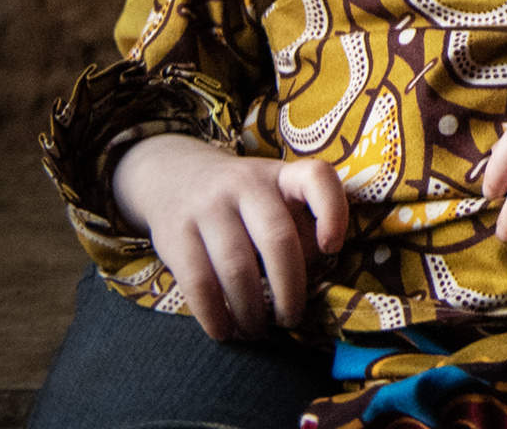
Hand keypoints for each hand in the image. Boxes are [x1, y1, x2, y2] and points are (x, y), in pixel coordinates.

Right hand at [110, 131, 347, 341]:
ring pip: (237, 267)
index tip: (333, 249)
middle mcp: (246, 184)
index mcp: (282, 176)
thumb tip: (312, 280)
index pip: (317, 178)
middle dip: (290, 288)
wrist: (173, 176)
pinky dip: (214, 314)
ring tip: (257, 330)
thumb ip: (299, 227)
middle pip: (277, 238)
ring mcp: (208, 207)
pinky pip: (198, 281)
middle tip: (290, 319)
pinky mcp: (175, 234)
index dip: (333, 212)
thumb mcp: (275, 197)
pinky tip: (224, 331)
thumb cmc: (242, 201)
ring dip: (251, 309)